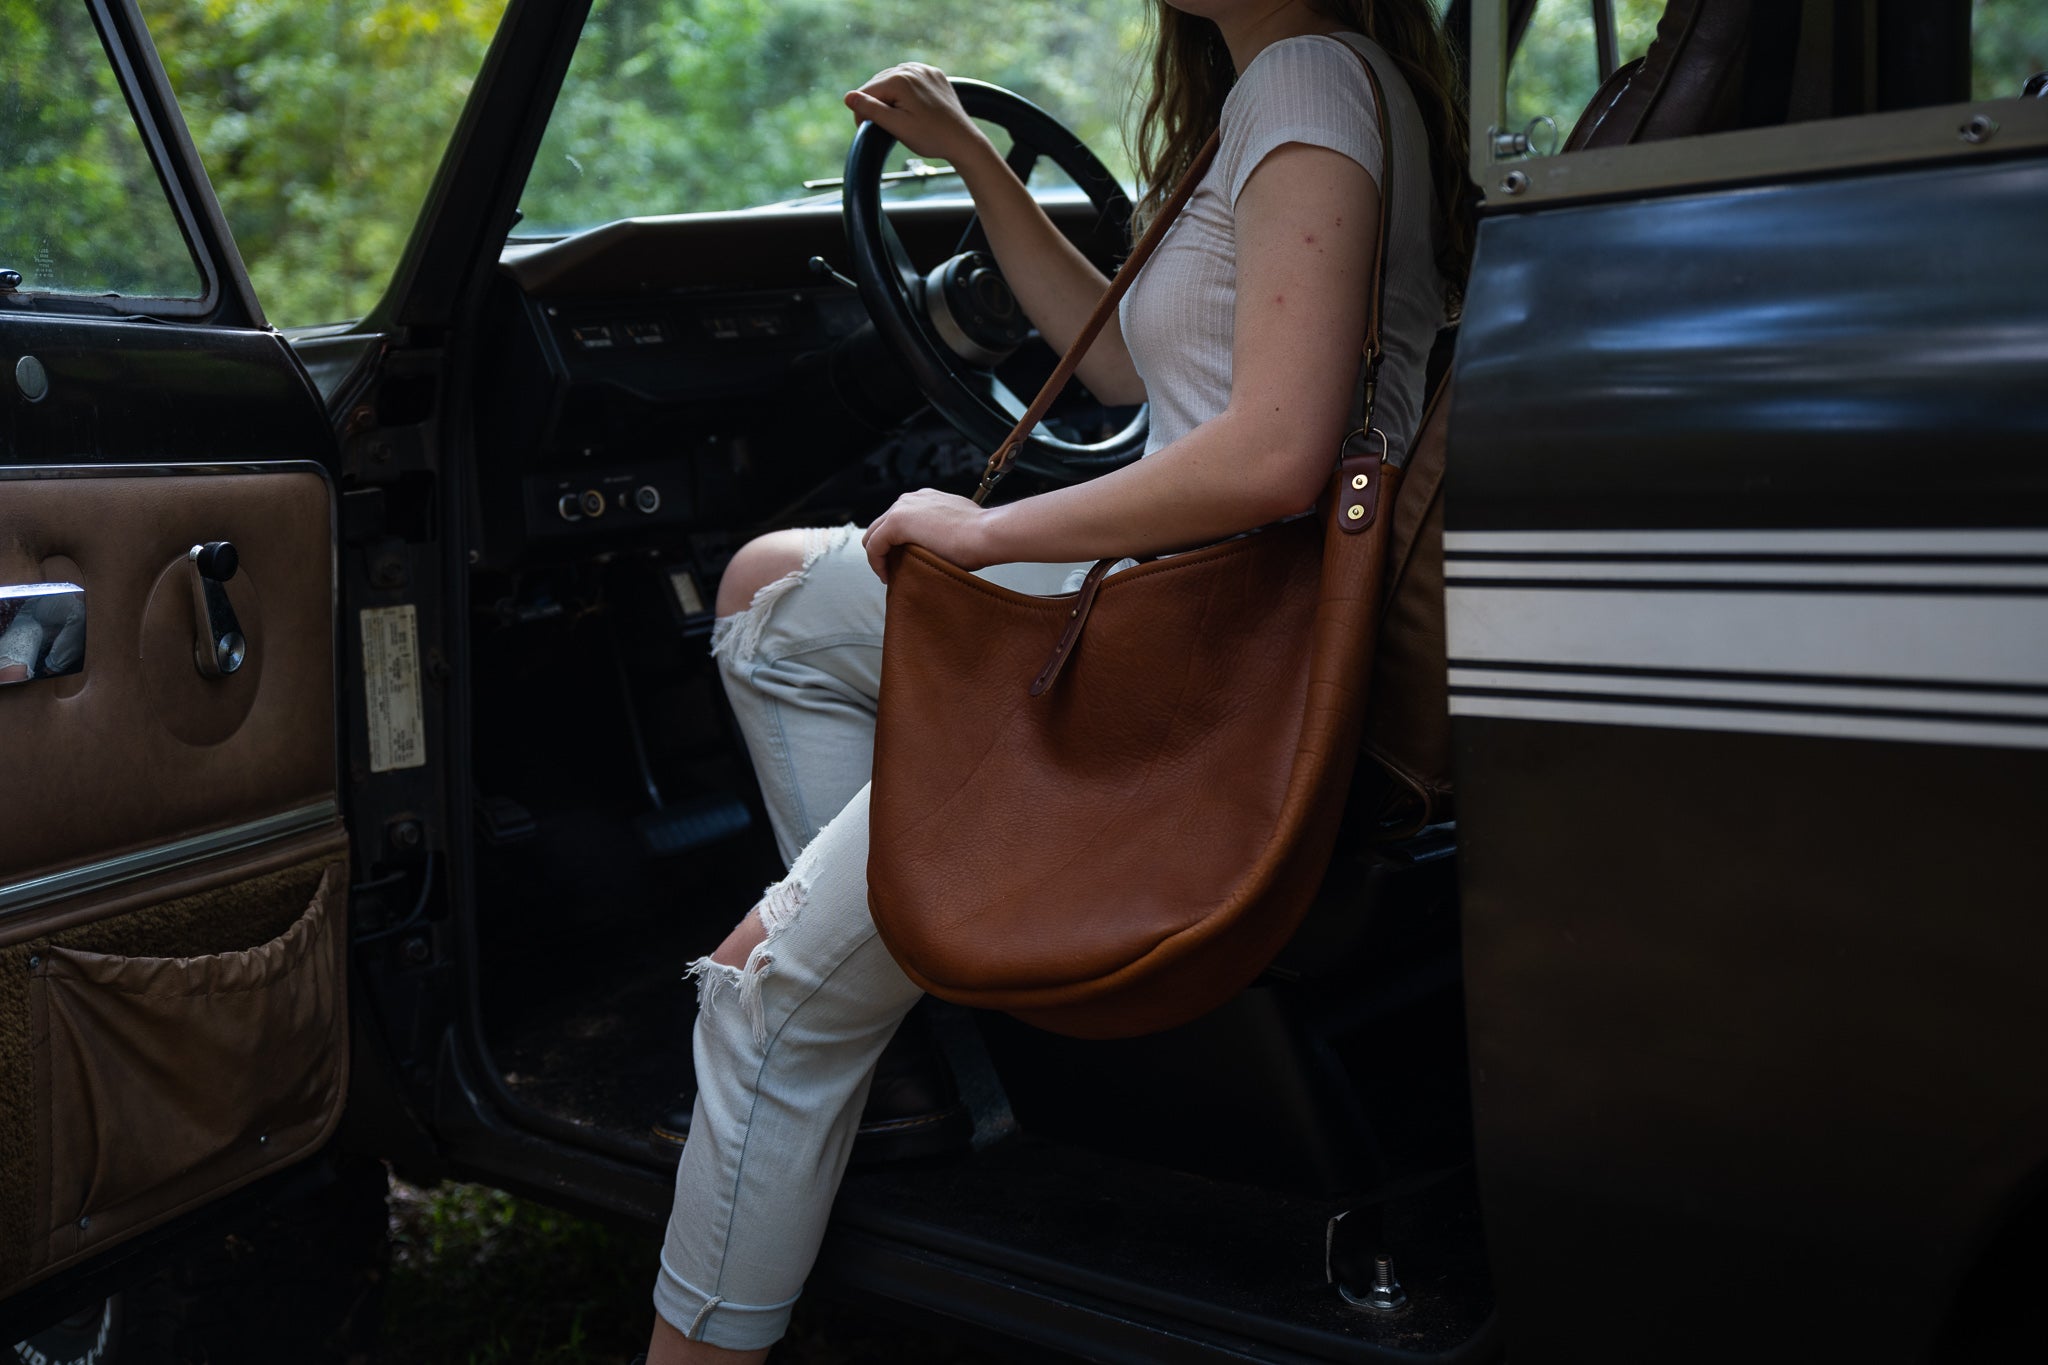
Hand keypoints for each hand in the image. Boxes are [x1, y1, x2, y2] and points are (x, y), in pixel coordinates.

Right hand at [844, 63, 992, 166]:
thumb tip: (848, 97)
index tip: (866, 130)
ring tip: (898, 118)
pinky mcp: (934, 75)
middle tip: (883, 127)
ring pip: (893, 80)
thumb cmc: (930, 137)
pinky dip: (906, 92)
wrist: (963, 141)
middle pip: (879, 84)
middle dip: (876, 104)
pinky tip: (911, 107)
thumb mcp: (896, 126)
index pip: (866, 92)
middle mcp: (911, 68)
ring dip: (890, 97)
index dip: (862, 112)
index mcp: (900, 79)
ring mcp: (925, 69)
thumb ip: (871, 110)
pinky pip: (911, 79)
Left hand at [861, 488, 994, 583]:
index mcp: (924, 498)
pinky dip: (876, 563)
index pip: (897, 520)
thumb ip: (942, 529)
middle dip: (883, 550)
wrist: (986, 534)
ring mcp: (901, 508)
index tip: (901, 563)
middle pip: (881, 526)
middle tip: (892, 571)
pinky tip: (886, 576)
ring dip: (879, 556)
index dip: (895, 544)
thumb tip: (941, 544)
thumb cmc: (979, 537)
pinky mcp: (896, 522)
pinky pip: (873, 545)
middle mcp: (910, 499)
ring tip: (889, 575)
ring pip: (874, 535)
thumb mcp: (957, 527)